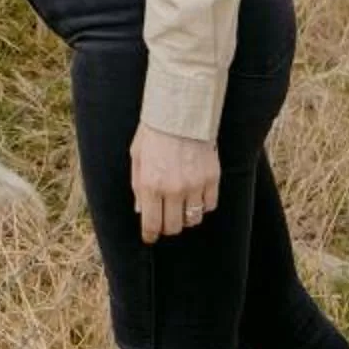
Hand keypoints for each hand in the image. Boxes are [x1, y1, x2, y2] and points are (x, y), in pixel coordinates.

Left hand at [129, 125, 220, 243]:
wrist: (181, 111)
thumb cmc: (154, 132)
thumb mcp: (137, 156)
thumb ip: (137, 186)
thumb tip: (141, 210)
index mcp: (150, 184)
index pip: (151, 224)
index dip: (150, 235)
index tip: (150, 237)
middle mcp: (173, 188)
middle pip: (173, 227)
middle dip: (167, 227)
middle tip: (165, 220)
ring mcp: (194, 185)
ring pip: (192, 219)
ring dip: (185, 217)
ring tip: (181, 207)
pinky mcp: (212, 178)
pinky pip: (210, 205)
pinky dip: (203, 205)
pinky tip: (196, 196)